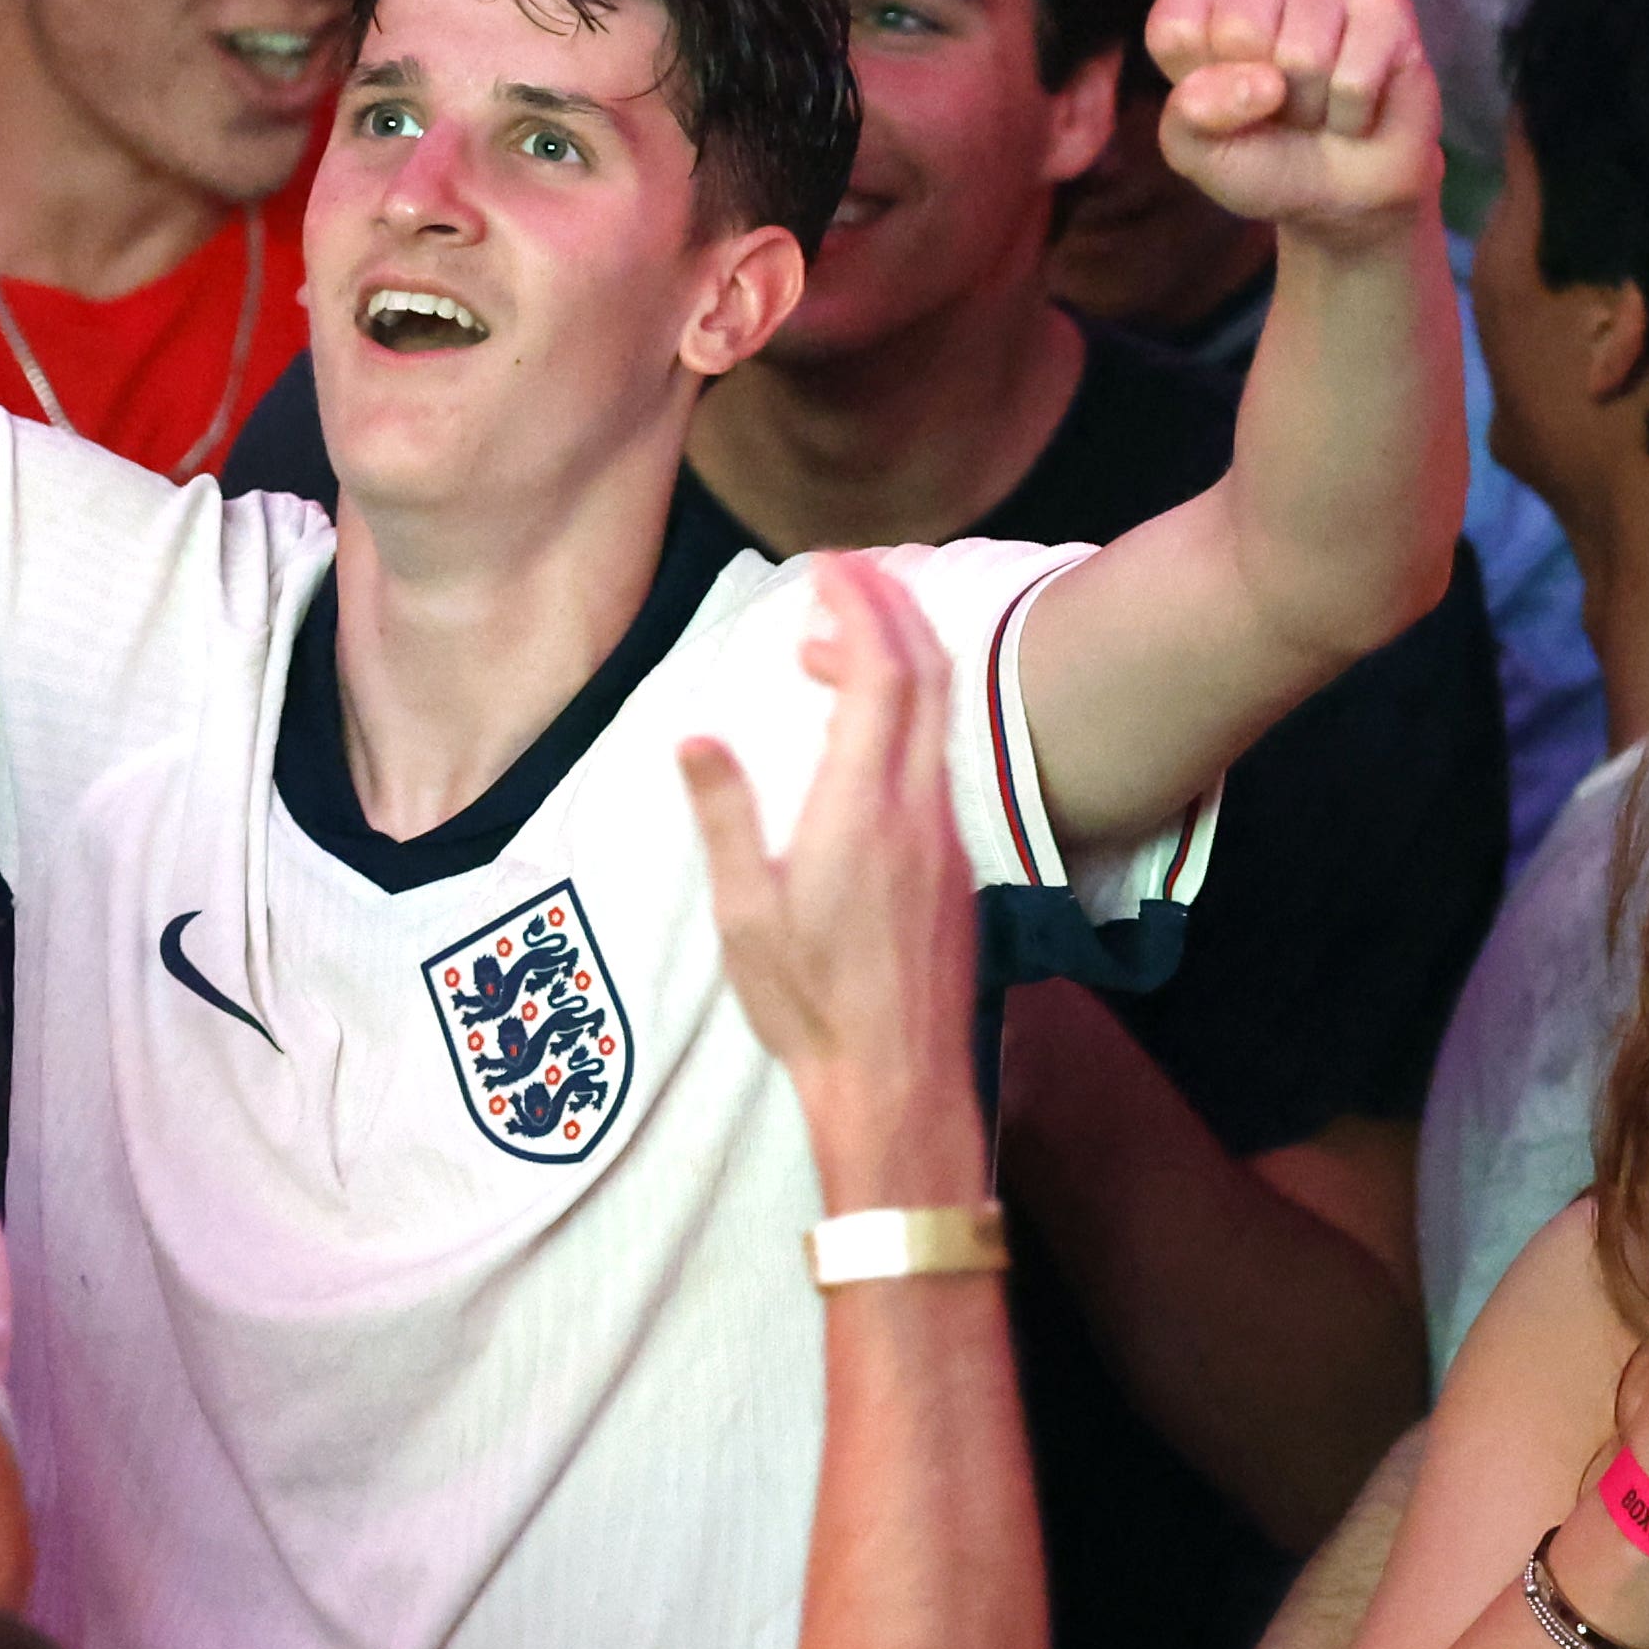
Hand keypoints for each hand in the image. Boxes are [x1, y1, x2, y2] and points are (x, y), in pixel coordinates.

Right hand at [678, 553, 978, 1199]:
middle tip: (842, 570)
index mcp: (861, 811)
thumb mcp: (746, 916)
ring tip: (828, 645)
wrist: (900, 1082)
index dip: (860, 604)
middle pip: (927, 670)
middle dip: (891, 602)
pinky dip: (904, 708)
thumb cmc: (811, 1009)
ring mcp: (943, 834)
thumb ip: (726, 817)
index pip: (879, 673)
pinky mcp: (952, 861)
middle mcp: (916, 808)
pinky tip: (860, 729)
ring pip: (939, 711)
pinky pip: (936, 752)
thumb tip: (696, 736)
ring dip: (897, 655)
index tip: (826, 566)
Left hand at [1142, 0, 1437, 236]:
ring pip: (1303, 56)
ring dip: (1311, 105)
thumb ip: (1189, 115)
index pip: (1177, 28)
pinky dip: (1352, 114)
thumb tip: (1256, 82)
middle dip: (1261, 94)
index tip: (1227, 95)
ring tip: (1318, 100)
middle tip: (1280, 102)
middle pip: (1241, 31)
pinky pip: (1355, 77)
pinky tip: (1356, 102)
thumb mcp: (1197, 150)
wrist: (1343, 191)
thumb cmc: (1262, 156)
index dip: (1201, 85)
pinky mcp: (1387, 1)